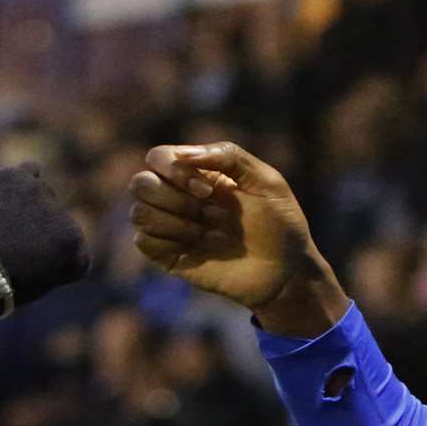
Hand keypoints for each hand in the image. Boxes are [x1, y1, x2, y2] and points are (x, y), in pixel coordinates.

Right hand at [0, 163, 89, 340]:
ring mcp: (57, 214)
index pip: (31, 176)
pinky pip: (79, 260)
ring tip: (23, 271)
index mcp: (13, 177)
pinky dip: (65, 272)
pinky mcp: (71, 240)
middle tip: (17, 255)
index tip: (15, 221)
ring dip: (50, 250)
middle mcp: (39, 189)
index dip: (25, 201)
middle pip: (47, 207)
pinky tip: (41, 280)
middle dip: (37, 227)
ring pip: (63, 234)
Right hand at [130, 142, 349, 337]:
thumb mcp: (266, 180)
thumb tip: (183, 155)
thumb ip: (228, 155)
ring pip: (139, 213)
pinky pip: (143, 241)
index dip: (174, 170)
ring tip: (214, 235)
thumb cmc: (280, 222)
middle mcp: (178, 196)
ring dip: (178, 223)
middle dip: (176, 199)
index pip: (158, 157)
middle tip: (213, 214)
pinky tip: (204, 249)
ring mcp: (171, 227)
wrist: (287, 271)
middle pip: (140, 183)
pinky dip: (172, 242)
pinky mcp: (169, 256)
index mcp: (198, 172)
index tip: (210, 191)